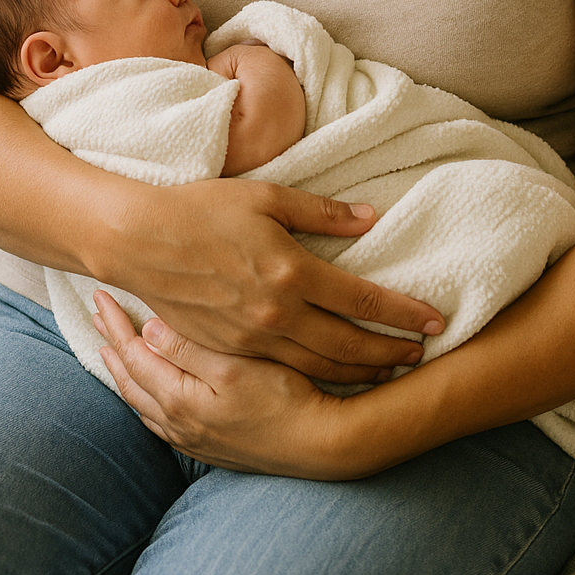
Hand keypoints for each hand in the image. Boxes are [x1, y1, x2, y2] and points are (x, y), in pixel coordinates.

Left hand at [92, 291, 364, 478]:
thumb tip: (147, 328)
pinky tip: (151, 392)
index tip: (101, 297)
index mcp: (180, 400)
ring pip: (144, 403)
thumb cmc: (285, 399)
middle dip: (113, 347)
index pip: (134, 357)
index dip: (116, 325)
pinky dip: (147, 398)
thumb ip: (188, 348)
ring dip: (127, 374)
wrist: (321, 445)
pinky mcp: (210, 446)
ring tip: (114, 352)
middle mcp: (178, 423)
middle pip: (132, 381)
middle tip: (98, 317)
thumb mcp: (235, 368)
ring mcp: (193, 438)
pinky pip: (160, 420)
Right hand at [102, 179, 442, 383]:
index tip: (435, 322)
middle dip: (390, 352)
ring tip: (388, 370)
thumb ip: (321, 211)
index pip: (363, 300)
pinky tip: (333, 376)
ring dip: (360, 372)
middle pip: (349, 345)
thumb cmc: (203, 208)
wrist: (139, 241)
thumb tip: (369, 216)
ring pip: (320, 368)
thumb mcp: (266, 196)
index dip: (403, 313)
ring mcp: (252, 338)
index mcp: (292, 270)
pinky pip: (285, 372)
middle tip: (421, 354)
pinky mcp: (230, 350)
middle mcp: (277, 312)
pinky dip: (318, 378)